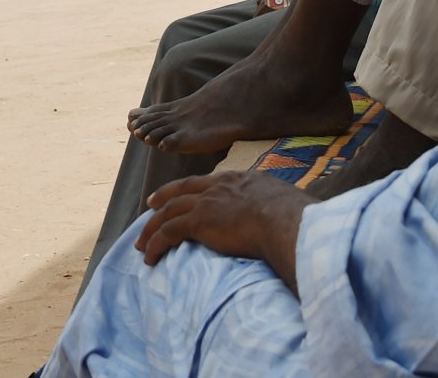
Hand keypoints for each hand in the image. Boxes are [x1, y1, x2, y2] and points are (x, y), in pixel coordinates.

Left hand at [136, 172, 309, 289]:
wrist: (285, 220)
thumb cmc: (295, 217)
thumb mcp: (286, 203)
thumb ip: (279, 208)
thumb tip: (293, 218)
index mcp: (240, 180)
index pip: (209, 182)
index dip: (193, 188)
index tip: (185, 194)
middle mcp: (219, 186)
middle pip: (182, 191)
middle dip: (164, 199)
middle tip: (150, 207)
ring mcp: (207, 202)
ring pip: (169, 213)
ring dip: (152, 228)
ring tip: (141, 243)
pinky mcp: (199, 221)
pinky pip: (168, 233)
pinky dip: (155, 244)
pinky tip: (148, 256)